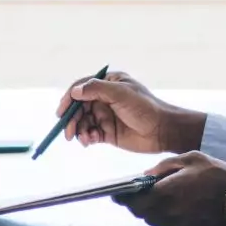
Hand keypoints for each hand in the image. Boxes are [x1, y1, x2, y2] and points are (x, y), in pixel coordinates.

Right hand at [56, 72, 206, 154]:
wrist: (163, 131)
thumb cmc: (146, 108)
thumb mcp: (121, 93)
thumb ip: (97, 89)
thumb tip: (75, 92)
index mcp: (108, 84)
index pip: (81, 88)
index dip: (69, 99)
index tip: (62, 112)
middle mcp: (104, 99)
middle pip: (79, 107)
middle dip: (71, 119)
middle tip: (68, 133)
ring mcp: (105, 116)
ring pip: (82, 122)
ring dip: (79, 130)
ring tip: (84, 139)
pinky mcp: (107, 132)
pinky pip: (90, 134)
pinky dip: (86, 138)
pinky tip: (90, 141)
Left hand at [118, 152, 225, 225]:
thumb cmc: (218, 175)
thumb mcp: (191, 159)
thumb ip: (164, 167)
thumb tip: (146, 175)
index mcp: (165, 193)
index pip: (133, 200)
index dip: (122, 198)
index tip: (116, 194)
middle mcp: (168, 214)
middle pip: (142, 213)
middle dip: (137, 204)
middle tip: (137, 195)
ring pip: (155, 222)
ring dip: (152, 212)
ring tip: (158, 200)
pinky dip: (169, 218)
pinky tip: (178, 208)